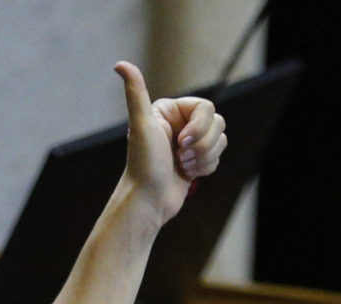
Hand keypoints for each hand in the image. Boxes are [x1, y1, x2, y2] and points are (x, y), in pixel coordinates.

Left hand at [117, 62, 227, 227]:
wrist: (147, 201)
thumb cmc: (143, 165)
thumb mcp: (141, 125)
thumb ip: (135, 93)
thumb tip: (120, 64)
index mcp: (170, 111)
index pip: (206, 108)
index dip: (199, 127)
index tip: (180, 142)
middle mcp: (180, 124)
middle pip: (217, 124)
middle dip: (202, 145)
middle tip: (179, 157)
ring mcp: (189, 142)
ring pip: (220, 141)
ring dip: (203, 158)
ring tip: (182, 167)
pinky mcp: (195, 160)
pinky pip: (217, 157)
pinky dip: (204, 168)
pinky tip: (186, 175)